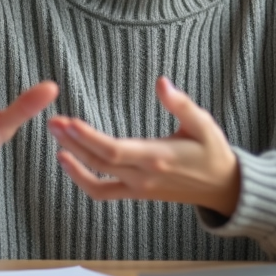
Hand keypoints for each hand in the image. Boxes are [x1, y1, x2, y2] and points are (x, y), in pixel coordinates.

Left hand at [48, 77, 240, 216]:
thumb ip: (181, 104)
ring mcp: (138, 188)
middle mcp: (143, 176)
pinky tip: (68, 160)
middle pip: (99, 162)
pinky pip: (102, 191)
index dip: (88, 138)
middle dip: (73, 142)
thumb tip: (161, 82)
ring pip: (97, 177)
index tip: (69, 122)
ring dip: (73, 159)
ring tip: (57, 136)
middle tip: (52, 122)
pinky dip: (82, 179)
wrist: (222, 187)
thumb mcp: (203, 123)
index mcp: (157, 156)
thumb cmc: (212, 151)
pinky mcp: (136, 193)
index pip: (114, 150)